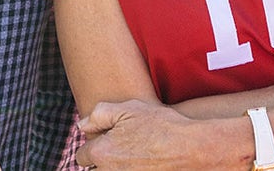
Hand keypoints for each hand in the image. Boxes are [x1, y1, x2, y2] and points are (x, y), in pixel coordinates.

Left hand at [76, 100, 250, 170]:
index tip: (107, 140)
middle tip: (121, 148)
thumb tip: (82, 125)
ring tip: (133, 155)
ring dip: (115, 167)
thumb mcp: (128, 109)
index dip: (94, 145)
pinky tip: (143, 162)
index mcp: (101, 152)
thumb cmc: (161, 125)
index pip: (82, 156)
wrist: (191, 148)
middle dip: (102, 161)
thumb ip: (98, 115)